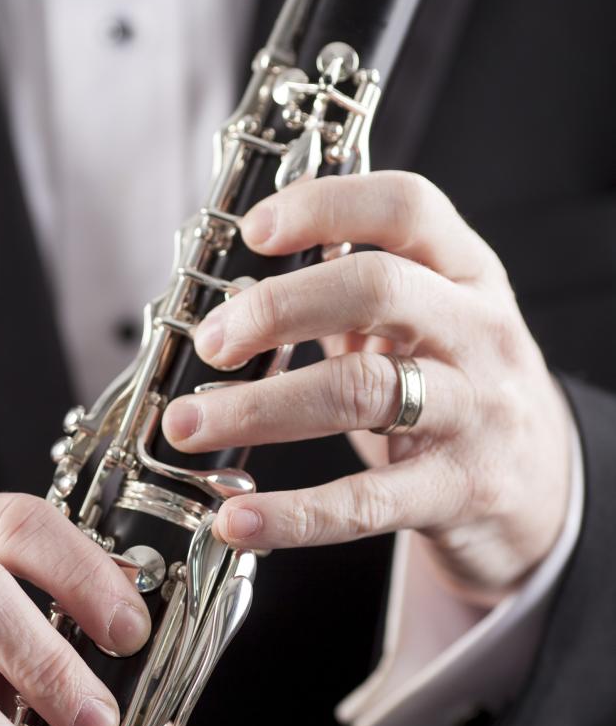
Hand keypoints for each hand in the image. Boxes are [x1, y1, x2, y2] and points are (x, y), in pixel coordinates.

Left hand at [162, 171, 571, 604]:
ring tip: (189, 424)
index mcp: (465, 271)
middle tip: (210, 341)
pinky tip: (236, 518)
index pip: (407, 207)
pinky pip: (367, 501)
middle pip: (379, 288)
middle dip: (277, 308)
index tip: (255, 230)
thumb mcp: (425, 319)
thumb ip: (348, 291)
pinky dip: (293, 513)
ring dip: (261, 407)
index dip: (327, 206)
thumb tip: (228, 286)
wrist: (537, 484)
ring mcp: (476, 410)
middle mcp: (478, 330)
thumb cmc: (455, 385)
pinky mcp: (459, 489)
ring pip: (365, 391)